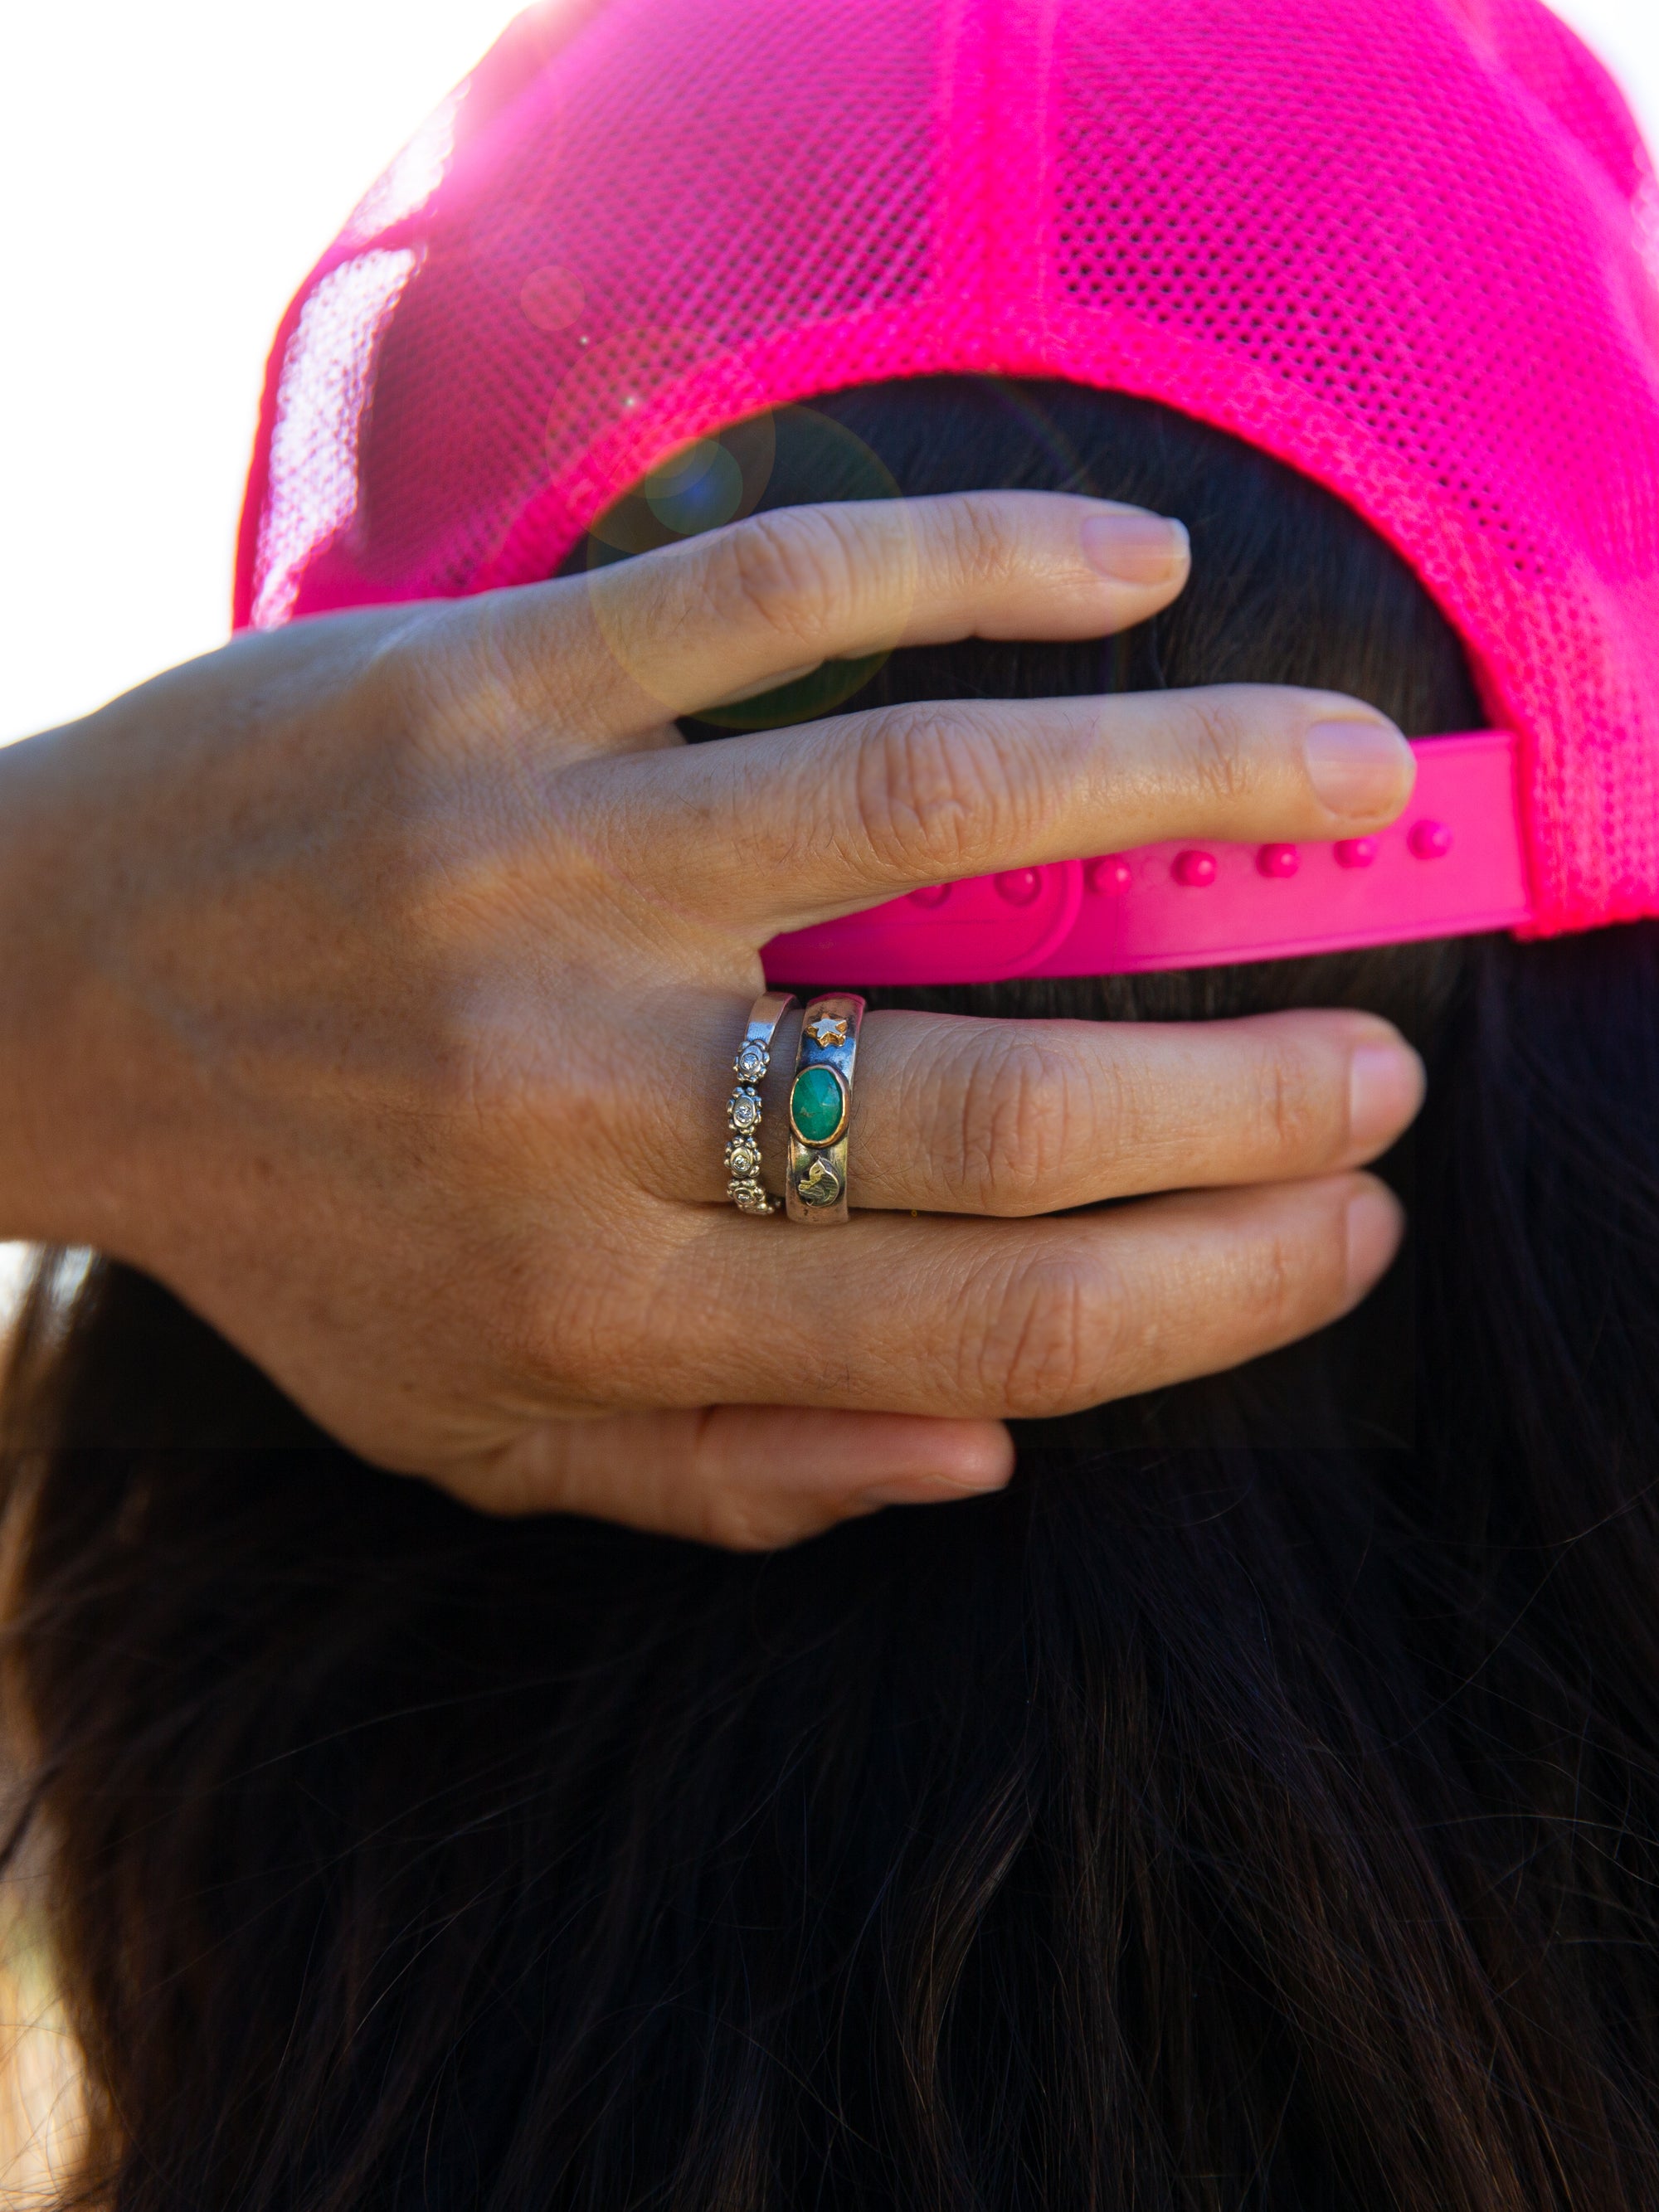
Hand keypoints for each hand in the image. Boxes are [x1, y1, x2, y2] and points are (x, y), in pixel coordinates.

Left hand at [0, 492, 1422, 1545]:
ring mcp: (541, 864)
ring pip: (934, 805)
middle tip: (1384, 1067)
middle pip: (998, 1101)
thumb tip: (992, 1455)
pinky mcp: (488, 681)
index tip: (1347, 1232)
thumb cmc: (292, 1228)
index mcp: (599, 1305)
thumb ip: (725, 1482)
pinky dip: (984, 563)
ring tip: (1345, 767)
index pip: (985, 1321)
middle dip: (1248, 1093)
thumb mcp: (474, 1426)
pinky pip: (775, 595)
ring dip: (1190, 778)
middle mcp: (585, 1097)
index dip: (1208, 1286)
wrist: (34, 991)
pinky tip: (1128, 571)